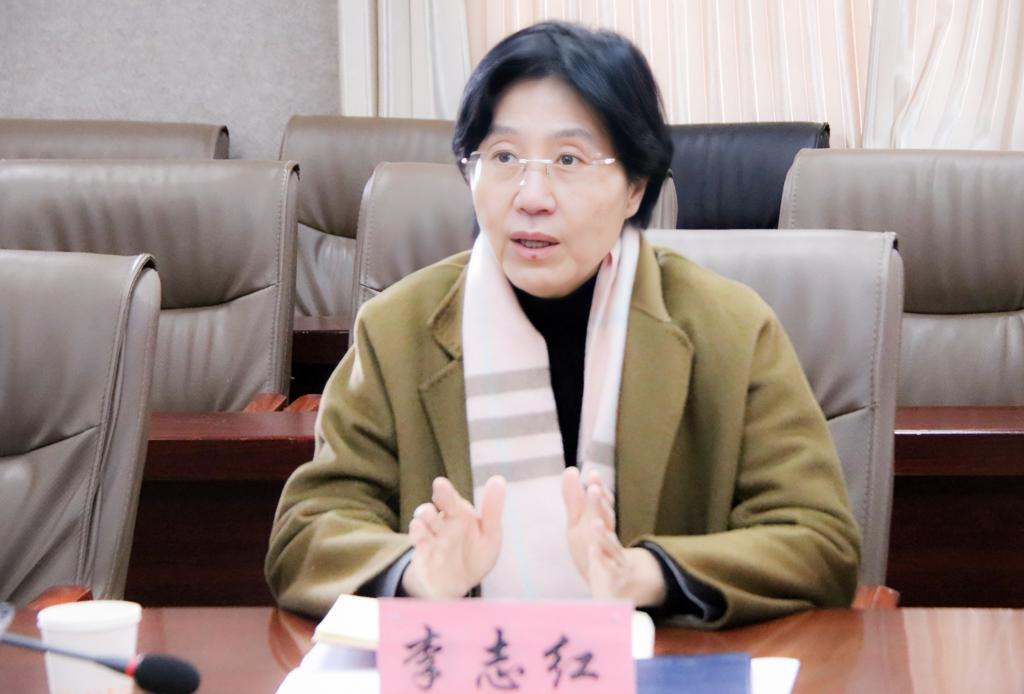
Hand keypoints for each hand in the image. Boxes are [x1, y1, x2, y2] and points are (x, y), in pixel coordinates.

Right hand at [401, 475, 505, 598]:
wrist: (455, 585)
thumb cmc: (475, 555)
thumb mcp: (489, 534)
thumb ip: (492, 509)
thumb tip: (498, 479)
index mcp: (460, 515)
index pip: (453, 502)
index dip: (447, 494)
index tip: (439, 484)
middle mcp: (442, 523)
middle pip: (438, 508)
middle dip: (440, 498)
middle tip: (439, 487)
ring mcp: (430, 537)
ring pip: (424, 522)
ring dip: (426, 517)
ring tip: (427, 513)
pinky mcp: (422, 555)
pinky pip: (418, 543)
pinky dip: (418, 537)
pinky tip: (421, 534)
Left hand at [561, 467, 666, 606]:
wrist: (615, 585)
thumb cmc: (594, 548)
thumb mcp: (580, 523)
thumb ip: (575, 499)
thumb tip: (570, 469)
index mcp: (602, 522)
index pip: (603, 504)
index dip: (598, 489)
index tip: (592, 474)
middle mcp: (609, 536)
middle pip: (607, 519)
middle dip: (601, 505)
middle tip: (594, 489)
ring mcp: (613, 556)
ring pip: (611, 544)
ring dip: (603, 534)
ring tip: (594, 523)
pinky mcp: (612, 575)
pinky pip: (609, 568)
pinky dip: (601, 560)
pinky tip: (592, 551)